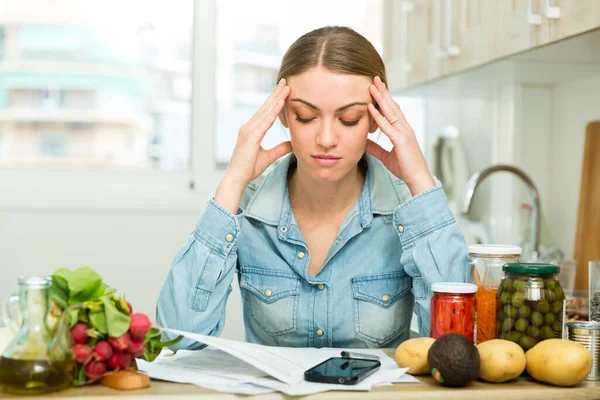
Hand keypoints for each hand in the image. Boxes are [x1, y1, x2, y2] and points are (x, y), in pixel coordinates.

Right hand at [224, 78, 291, 189]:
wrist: (237, 178)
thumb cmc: (249, 169)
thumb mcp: (269, 157)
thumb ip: (280, 149)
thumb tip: (291, 144)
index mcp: (252, 130)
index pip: (266, 112)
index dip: (275, 100)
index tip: (284, 91)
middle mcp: (249, 127)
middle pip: (265, 107)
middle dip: (276, 94)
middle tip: (286, 81)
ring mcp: (248, 130)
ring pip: (266, 110)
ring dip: (277, 98)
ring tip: (286, 87)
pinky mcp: (251, 136)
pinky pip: (265, 121)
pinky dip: (274, 111)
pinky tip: (281, 102)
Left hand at [366, 76, 434, 195]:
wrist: (418, 179)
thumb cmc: (405, 169)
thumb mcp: (386, 156)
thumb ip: (375, 148)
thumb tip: (364, 141)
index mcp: (403, 131)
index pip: (393, 111)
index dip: (385, 99)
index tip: (377, 88)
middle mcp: (405, 129)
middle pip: (393, 106)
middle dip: (383, 92)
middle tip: (375, 79)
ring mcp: (404, 133)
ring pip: (390, 112)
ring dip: (380, 98)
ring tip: (372, 86)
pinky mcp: (401, 141)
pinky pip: (387, 126)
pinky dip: (378, 116)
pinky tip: (371, 107)